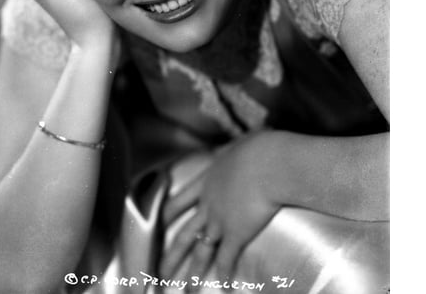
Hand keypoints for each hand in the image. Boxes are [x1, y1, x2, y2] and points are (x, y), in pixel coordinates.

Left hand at [160, 132, 283, 284]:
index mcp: (206, 180)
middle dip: (171, 255)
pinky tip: (224, 288)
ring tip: (183, 290)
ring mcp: (220, 221)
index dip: (167, 214)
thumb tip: (238, 147)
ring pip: (200, 252)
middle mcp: (208, 204)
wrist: (269, 163)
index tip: (157, 223)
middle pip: (184, 234)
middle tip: (159, 271)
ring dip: (192, 274)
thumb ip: (233, 151)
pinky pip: (227, 260)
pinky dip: (224, 276)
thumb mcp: (237, 146)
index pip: (179, 201)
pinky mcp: (237, 234)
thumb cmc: (257, 149)